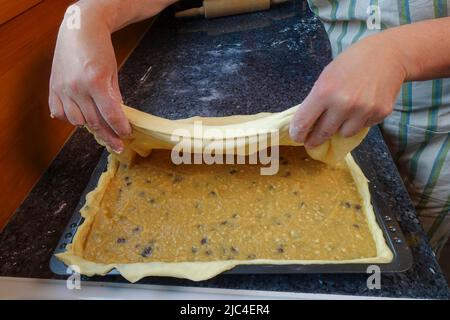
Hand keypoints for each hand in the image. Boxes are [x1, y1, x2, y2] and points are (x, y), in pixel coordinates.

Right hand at [49, 6, 130, 152]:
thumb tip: (118, 119)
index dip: (120, 128)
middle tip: (117, 145)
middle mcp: (77, 88)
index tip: (126, 135)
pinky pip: (59, 113)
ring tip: (101, 128)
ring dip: (90, 127)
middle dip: (108, 135)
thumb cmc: (100, 50)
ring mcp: (62, 89)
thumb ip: (114, 97)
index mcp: (95, 82)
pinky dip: (70, 118)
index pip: (110, 115)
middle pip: (94, 122)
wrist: (80, 31)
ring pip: (76, 121)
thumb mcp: (113, 73)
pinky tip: (79, 117)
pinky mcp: (53, 88)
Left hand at [289, 35, 406, 147]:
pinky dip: (360, 121)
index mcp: (324, 92)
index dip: (298, 133)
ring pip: (344, 134)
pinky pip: (363, 127)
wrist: (388, 54)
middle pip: (323, 133)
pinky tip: (363, 105)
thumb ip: (316, 100)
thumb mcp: (326, 77)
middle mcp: (343, 104)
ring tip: (344, 114)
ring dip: (341, 128)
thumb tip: (306, 124)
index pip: (304, 122)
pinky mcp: (380, 113)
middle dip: (315, 140)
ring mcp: (363, 110)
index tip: (297, 137)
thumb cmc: (351, 62)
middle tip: (311, 142)